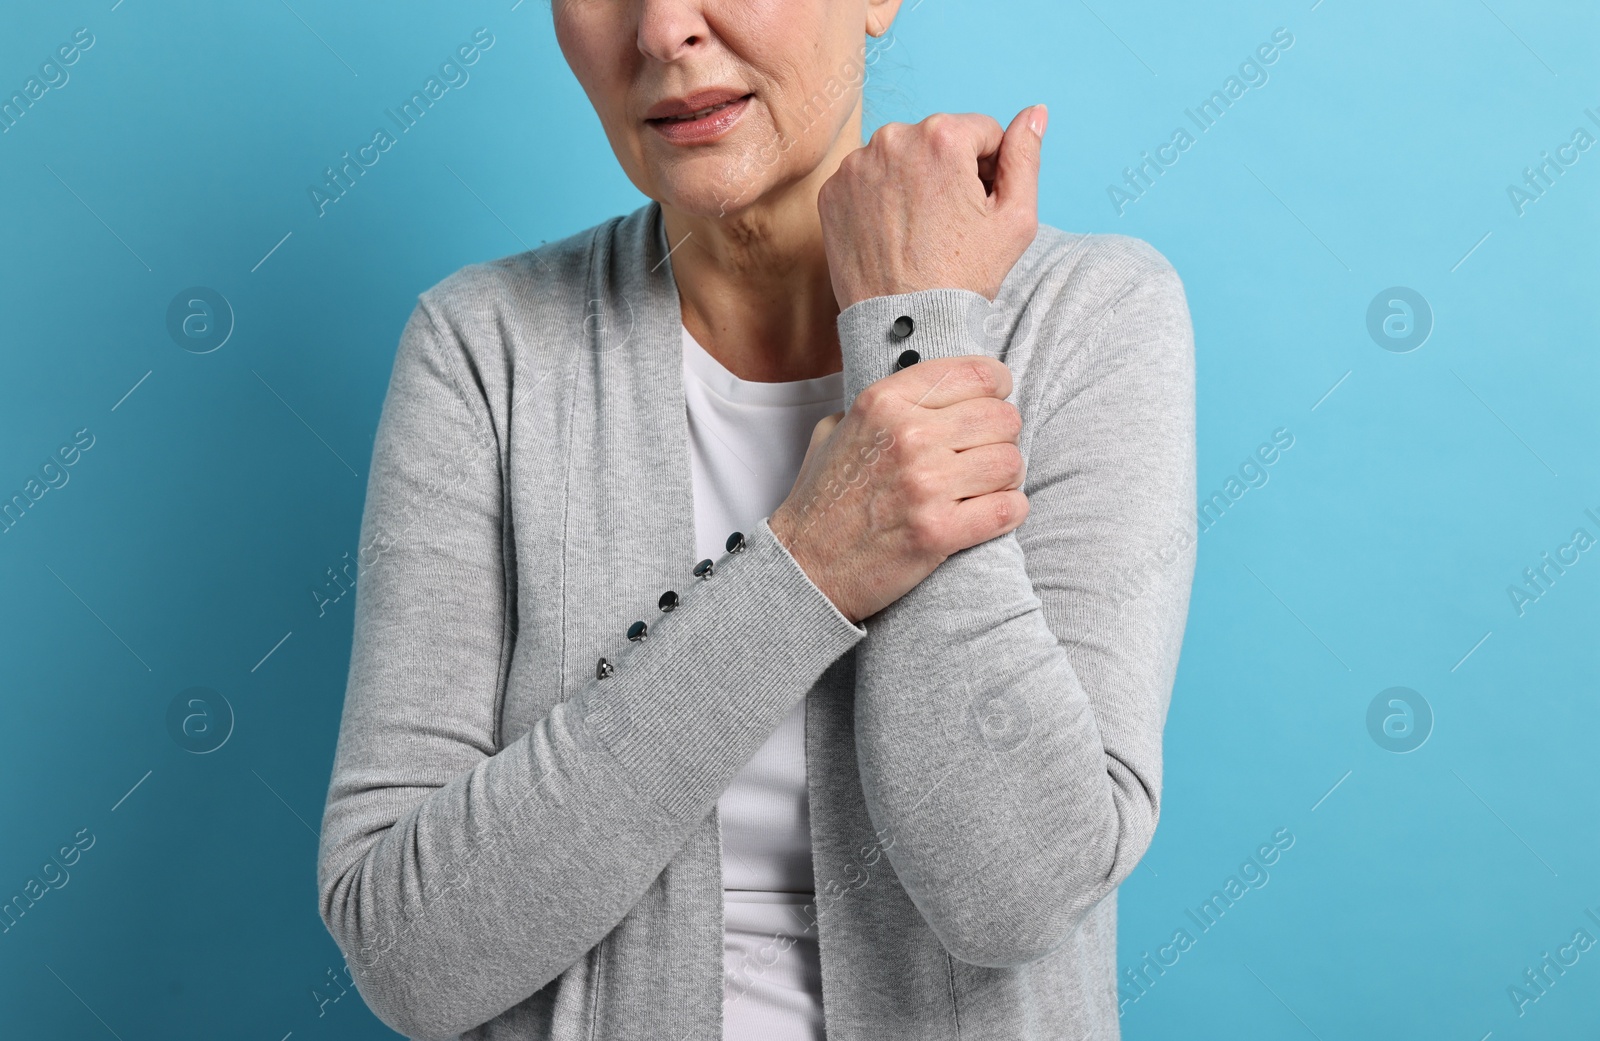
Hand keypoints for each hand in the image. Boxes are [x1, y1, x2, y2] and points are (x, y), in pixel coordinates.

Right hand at [770, 355, 1025, 624]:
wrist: (804, 566)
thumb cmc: (824, 499)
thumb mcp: (837, 428)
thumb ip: (881, 405)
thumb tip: (928, 390)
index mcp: (884, 403)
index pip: (974, 373)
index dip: (997, 386)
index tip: (994, 400)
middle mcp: (908, 437)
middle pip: (1002, 418)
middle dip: (1001, 437)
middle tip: (984, 454)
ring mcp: (925, 486)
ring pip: (1011, 463)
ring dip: (1006, 477)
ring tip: (985, 487)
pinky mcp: (939, 532)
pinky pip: (1009, 508)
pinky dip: (1009, 511)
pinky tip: (991, 514)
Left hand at [817, 105, 1047, 309]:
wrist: (905, 326)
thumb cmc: (964, 278)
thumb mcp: (1016, 218)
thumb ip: (1025, 157)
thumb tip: (1035, 114)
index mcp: (941, 136)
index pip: (981, 131)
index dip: (989, 170)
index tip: (978, 208)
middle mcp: (892, 138)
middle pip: (937, 140)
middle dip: (950, 172)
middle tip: (950, 224)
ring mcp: (855, 166)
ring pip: (900, 158)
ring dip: (914, 182)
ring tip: (920, 231)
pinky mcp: (831, 191)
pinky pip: (867, 181)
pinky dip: (881, 200)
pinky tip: (892, 235)